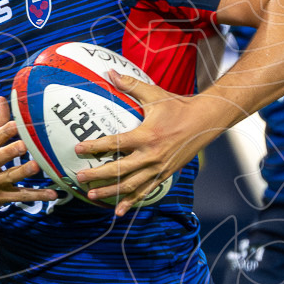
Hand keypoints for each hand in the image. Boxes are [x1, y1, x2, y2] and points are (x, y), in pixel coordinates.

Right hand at [0, 98, 56, 215]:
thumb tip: (2, 99)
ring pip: (9, 177)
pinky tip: (52, 194)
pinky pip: (20, 196)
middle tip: (23, 145)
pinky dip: (37, 196)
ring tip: (35, 166)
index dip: (3, 132)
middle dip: (9, 151)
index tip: (16, 123)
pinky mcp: (0, 198)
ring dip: (22, 172)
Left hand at [73, 72, 221, 217]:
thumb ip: (131, 85)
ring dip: (111, 192)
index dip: (96, 146)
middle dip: (98, 176)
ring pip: (131, 185)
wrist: (205, 121)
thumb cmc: (178, 106)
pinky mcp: (165, 175)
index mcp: (147, 135)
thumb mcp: (154, 94)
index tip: (78, 149)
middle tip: (79, 178)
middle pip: (120, 170)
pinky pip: (146, 191)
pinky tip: (118, 210)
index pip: (116, 143)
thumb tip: (110, 73)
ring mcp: (159, 168)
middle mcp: (152, 155)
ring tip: (92, 196)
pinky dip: (131, 201)